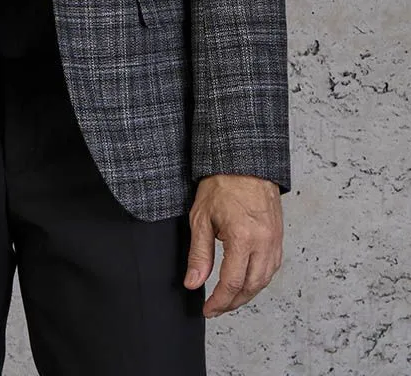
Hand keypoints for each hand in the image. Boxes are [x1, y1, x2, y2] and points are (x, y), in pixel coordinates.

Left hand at [184, 174, 282, 316]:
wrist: (244, 162)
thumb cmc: (222, 184)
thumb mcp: (201, 218)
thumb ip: (199, 254)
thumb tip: (193, 283)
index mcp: (243, 238)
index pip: (232, 283)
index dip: (219, 302)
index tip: (208, 310)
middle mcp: (264, 243)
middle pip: (251, 287)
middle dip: (233, 303)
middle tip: (217, 309)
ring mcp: (275, 241)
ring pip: (264, 280)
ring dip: (247, 294)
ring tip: (230, 299)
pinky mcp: (279, 237)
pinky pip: (272, 267)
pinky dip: (259, 280)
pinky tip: (247, 281)